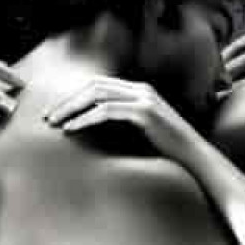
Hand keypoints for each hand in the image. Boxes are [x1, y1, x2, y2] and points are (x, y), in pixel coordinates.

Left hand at [43, 77, 205, 166]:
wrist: (196, 159)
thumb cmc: (169, 152)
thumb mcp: (142, 133)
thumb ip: (122, 124)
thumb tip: (92, 129)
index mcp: (139, 91)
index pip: (98, 85)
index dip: (74, 96)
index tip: (56, 113)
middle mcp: (141, 89)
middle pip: (93, 86)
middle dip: (67, 100)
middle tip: (48, 117)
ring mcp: (144, 99)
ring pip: (96, 94)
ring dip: (71, 108)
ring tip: (54, 123)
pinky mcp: (144, 113)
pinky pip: (106, 110)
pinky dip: (85, 118)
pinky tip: (71, 129)